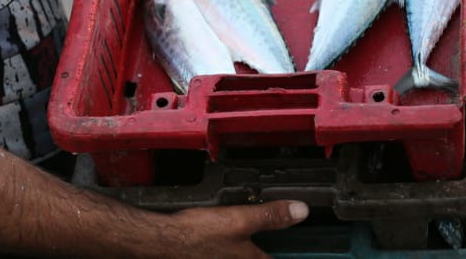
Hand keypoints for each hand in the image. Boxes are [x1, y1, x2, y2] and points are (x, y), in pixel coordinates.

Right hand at [163, 200, 309, 257]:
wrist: (164, 240)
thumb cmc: (198, 233)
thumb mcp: (240, 219)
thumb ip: (271, 216)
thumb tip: (301, 211)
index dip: (286, 255)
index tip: (291, 252)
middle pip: (257, 258)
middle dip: (264, 250)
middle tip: (271, 245)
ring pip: (241, 256)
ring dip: (245, 249)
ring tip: (245, 240)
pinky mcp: (207, 257)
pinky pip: (226, 254)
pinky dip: (231, 247)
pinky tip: (224, 239)